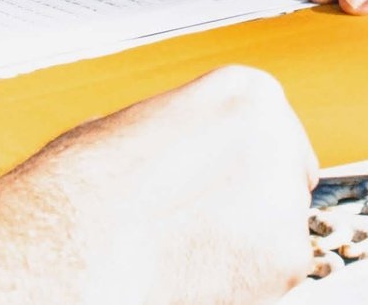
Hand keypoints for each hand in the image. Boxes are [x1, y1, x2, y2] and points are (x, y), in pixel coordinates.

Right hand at [30, 66, 317, 304]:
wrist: (78, 243)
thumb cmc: (93, 182)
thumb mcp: (142, 122)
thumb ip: (190, 131)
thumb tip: (190, 147)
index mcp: (245, 91)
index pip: (272, 126)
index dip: (240, 155)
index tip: (217, 173)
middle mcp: (277, 136)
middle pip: (287, 174)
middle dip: (255, 194)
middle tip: (204, 212)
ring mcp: (286, 198)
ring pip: (281, 225)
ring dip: (250, 236)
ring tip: (189, 240)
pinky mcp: (289, 259)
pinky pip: (277, 271)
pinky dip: (246, 276)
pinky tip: (200, 267)